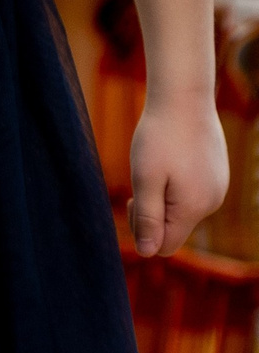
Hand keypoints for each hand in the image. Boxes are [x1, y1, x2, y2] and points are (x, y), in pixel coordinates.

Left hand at [129, 92, 229, 256]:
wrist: (184, 100)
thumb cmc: (159, 138)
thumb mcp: (145, 179)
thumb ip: (147, 218)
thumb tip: (148, 253)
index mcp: (194, 208)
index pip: (165, 246)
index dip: (143, 231)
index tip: (135, 201)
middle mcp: (212, 203)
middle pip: (174, 229)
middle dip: (152, 214)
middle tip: (141, 183)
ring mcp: (218, 188)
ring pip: (182, 210)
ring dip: (163, 197)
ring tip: (156, 166)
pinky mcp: (216, 175)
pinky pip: (191, 194)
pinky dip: (175, 185)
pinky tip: (170, 160)